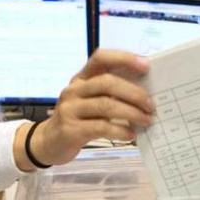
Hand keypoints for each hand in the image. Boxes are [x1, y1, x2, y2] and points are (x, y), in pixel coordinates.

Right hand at [18, 49, 153, 168]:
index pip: (101, 58)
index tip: (146, 65)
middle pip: (107, 83)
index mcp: (81, 78)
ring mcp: (70, 109)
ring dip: (131, 113)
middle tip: (151, 105)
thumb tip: (147, 94)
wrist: (48, 142)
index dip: (124, 58)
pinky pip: (100, 127)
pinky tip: (131, 135)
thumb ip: (111, 94)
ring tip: (146, 120)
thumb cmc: (78, 119)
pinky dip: (120, 131)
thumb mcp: (89, 101)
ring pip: (106, 105)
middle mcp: (74, 89)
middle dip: (134, 93)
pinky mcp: (71, 129)